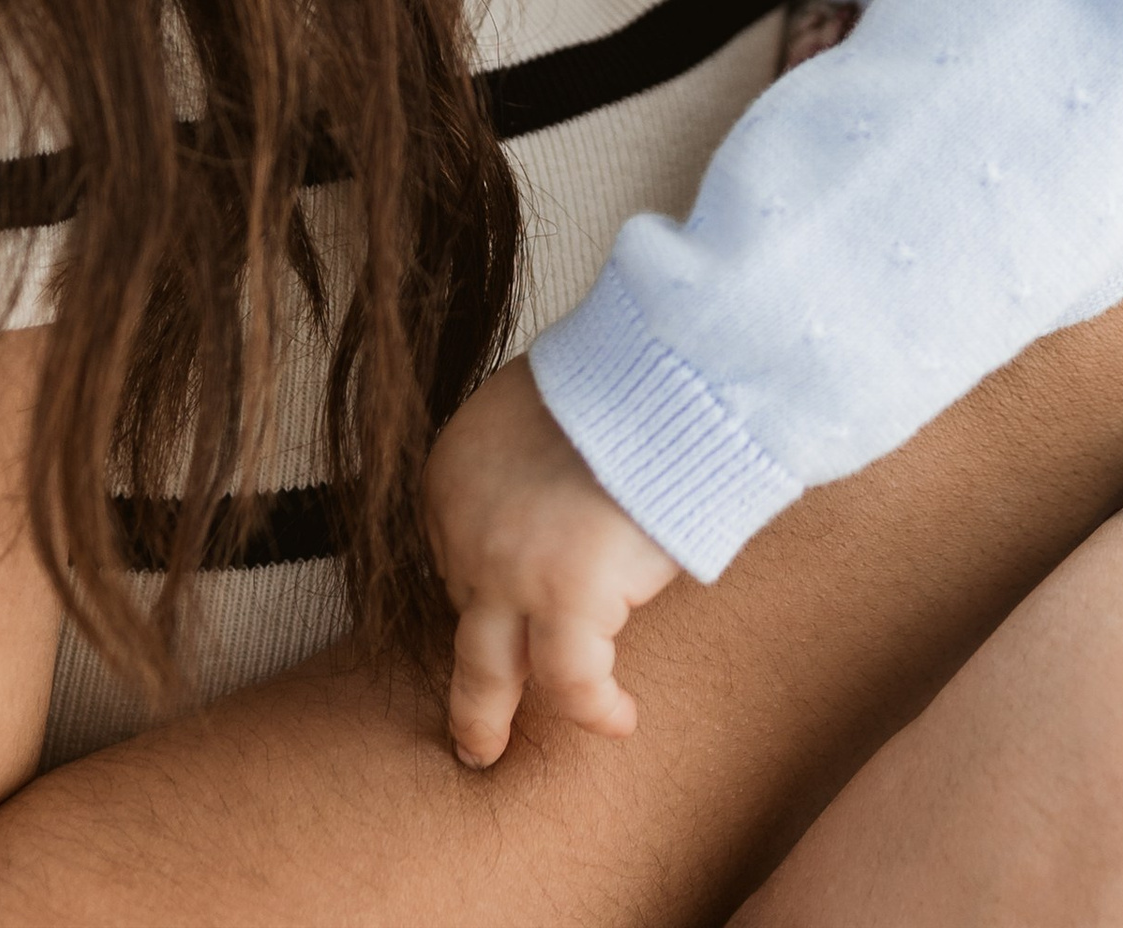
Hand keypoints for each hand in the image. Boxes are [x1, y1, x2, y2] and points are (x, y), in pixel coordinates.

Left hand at [420, 357, 681, 767]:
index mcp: (452, 470)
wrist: (670, 372)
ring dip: (483, 717)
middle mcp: (464, 525)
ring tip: (488, 750)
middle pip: (461, 613)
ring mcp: (508, 568)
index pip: (456, 556)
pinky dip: (596, 705)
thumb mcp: (548, 412)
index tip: (513, 608)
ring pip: (482, 671)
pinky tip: (618, 719)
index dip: (492, 588)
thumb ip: (528, 463)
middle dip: (472, 663)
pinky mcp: (566, 597)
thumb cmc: (629, 380)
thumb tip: (550, 508)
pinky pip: (572, 680)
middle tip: (469, 711)